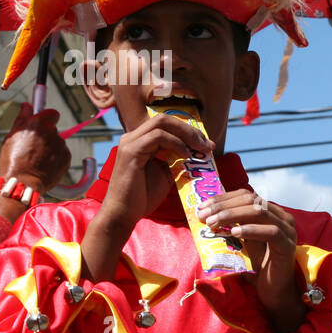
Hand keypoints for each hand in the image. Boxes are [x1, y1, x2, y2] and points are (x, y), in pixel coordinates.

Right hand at [0, 103, 71, 192]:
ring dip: (49, 147)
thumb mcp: (12, 137)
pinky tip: (44, 164)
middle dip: (45, 135)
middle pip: (52, 129)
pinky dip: (55, 157)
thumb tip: (27, 105)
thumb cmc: (13, 160)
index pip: (52, 113)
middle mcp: (52, 132)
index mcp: (38, 124)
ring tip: (36, 159)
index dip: (47, 117)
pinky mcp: (66, 157)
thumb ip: (22, 119)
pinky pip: (61, 153)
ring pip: (56, 142)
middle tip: (32, 146)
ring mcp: (61, 145)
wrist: (24, 183)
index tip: (42, 122)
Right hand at [82, 116, 212, 280]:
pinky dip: (176, 144)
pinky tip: (187, 156)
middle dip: (190, 129)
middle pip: (164, 119)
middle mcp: (133, 137)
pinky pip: (157, 137)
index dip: (188, 130)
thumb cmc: (142, 196)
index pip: (166, 124)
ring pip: (162, 123)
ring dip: (186, 135)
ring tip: (201, 149)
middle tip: (207, 144)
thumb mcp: (165, 174)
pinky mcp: (131, 152)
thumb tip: (197, 154)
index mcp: (140, 140)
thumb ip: (176, 161)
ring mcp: (130, 142)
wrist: (124, 214)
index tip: (207, 144)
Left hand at [196, 190, 303, 332]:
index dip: (224, 198)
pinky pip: (271, 232)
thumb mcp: (243, 242)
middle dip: (224, 206)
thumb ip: (233, 226)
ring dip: (232, 215)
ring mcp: (287, 231)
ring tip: (213, 223)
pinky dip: (251, 230)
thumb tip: (207, 214)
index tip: (203, 206)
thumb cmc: (258, 268)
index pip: (247, 196)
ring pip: (260, 212)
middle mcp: (282, 218)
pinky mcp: (288, 245)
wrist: (274, 292)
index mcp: (272, 213)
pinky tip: (234, 233)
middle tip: (203, 215)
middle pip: (252, 200)